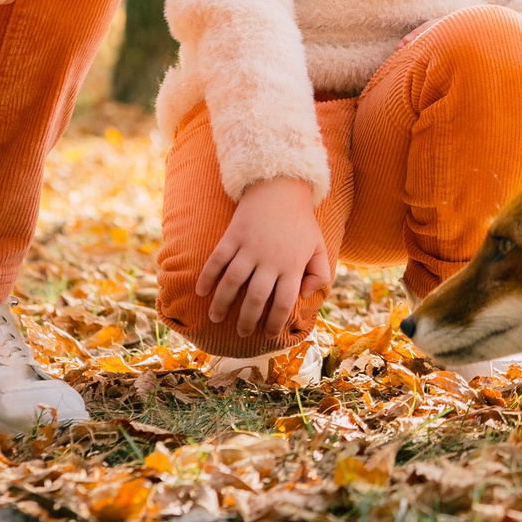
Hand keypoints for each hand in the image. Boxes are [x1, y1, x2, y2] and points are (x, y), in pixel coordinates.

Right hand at [199, 177, 330, 346]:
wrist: (281, 187)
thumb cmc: (301, 222)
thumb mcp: (319, 247)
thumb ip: (320, 274)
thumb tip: (303, 296)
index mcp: (292, 265)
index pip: (283, 303)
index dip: (274, 323)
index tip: (267, 335)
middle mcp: (270, 259)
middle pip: (256, 298)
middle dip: (247, 320)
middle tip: (242, 333)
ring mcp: (250, 247)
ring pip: (232, 282)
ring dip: (222, 304)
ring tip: (216, 318)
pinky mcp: (233, 235)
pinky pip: (217, 260)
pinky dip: (207, 276)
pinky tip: (201, 291)